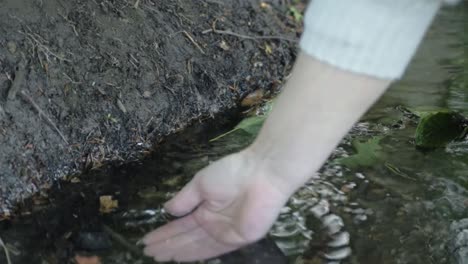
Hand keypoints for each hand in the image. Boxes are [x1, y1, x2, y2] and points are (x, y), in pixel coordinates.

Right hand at [142, 150, 289, 261]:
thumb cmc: (231, 173)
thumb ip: (185, 199)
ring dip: (177, 252)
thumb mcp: (201, 183)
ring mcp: (225, 232)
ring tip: (157, 256)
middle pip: (186, 238)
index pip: (181, 225)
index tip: (146, 240)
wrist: (261, 174)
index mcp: (206, 208)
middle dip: (167, 245)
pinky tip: (179, 257)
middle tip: (147, 253)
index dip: (164, 233)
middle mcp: (214, 223)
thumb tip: (167, 210)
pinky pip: (212, 249)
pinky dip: (194, 254)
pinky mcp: (237, 239)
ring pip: (196, 246)